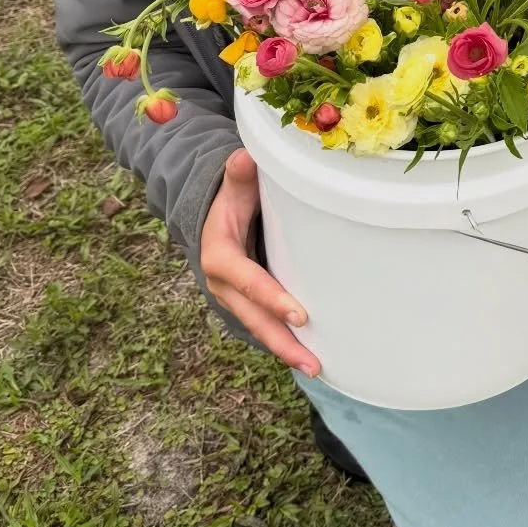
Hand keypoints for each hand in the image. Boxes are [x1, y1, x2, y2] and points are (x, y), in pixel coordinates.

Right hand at [200, 149, 319, 376]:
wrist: (211, 215)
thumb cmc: (230, 198)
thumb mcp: (231, 185)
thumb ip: (238, 175)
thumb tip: (243, 158)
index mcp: (219, 257)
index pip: (249, 281)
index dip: (272, 298)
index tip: (301, 314)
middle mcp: (223, 285)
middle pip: (254, 318)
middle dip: (283, 341)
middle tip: (312, 362)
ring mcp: (234, 299)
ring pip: (260, 329)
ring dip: (287, 350)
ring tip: (316, 368)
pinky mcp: (247, 304)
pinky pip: (265, 325)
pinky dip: (285, 341)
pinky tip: (310, 356)